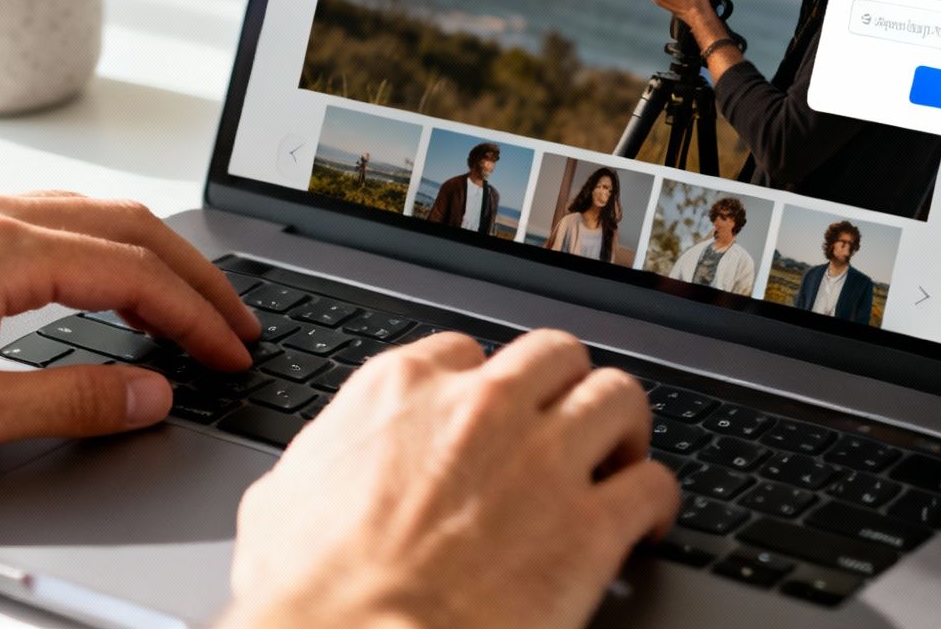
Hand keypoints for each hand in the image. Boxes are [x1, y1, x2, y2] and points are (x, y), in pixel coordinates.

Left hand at [0, 190, 261, 466]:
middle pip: (126, 226)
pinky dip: (99, 248)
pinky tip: (102, 281)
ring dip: (148, 257)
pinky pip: (45, 219)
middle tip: (235, 327)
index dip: (196, 318)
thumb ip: (70, 400)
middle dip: (193, 277)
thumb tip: (150, 393)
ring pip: (86, 215)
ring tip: (186, 306)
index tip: (232, 354)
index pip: (135, 272)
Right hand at [223, 330, 679, 628]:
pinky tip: (647, 523)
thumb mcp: (282, 496)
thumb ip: (324, 458)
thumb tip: (321, 470)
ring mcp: (541, 460)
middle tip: (565, 425)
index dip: (482, 387)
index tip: (491, 417)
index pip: (465, 351)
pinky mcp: (588, 527)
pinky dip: (657, 501)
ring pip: (619, 396)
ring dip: (622, 428)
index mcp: (403, 390)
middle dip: (565, 388)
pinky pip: (654, 484)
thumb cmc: (306, 590)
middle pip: (555, 355)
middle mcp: (481, 407)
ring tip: (618, 459)